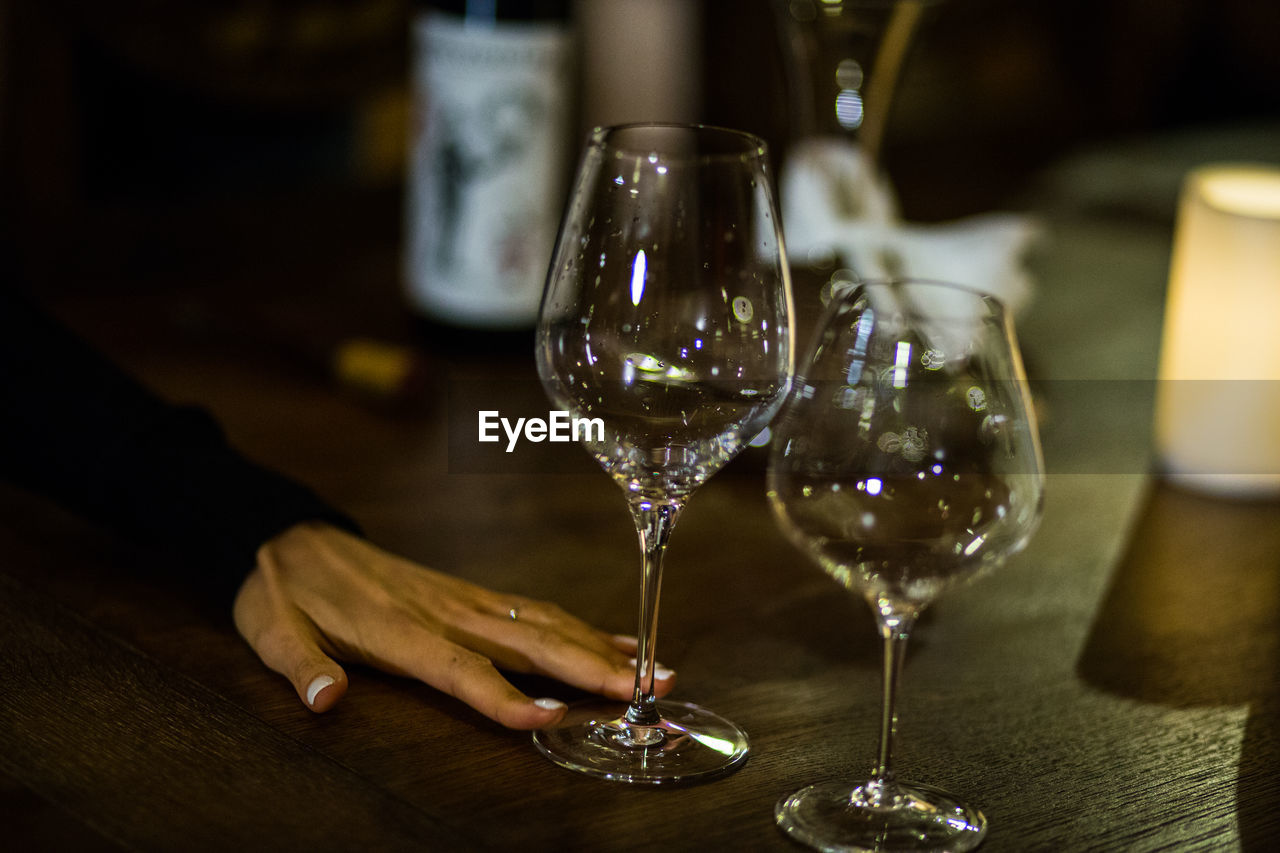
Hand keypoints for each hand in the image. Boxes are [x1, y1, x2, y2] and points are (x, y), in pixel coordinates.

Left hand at [232, 521, 675, 727]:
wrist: (295, 536)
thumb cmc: (284, 593)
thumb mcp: (270, 631)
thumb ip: (299, 665)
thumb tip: (324, 699)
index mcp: (400, 629)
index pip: (465, 671)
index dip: (509, 698)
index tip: (556, 719)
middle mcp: (445, 611)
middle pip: (529, 642)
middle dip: (592, 668)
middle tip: (650, 688)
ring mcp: (463, 598)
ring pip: (544, 623)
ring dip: (600, 647)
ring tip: (656, 668)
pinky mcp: (469, 593)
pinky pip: (534, 609)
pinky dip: (580, 626)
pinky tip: (613, 643)